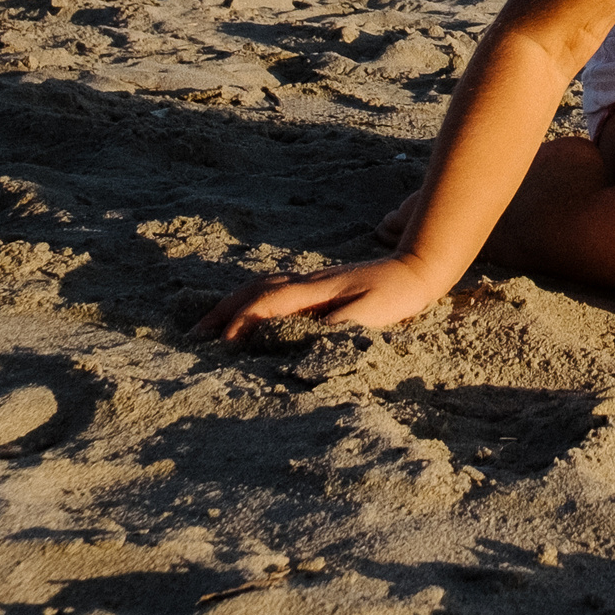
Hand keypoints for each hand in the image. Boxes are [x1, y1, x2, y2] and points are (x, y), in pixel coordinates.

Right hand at [195, 254, 445, 342]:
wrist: (418, 268)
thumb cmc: (396, 296)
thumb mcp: (370, 315)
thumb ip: (338, 326)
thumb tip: (306, 341)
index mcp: (314, 290)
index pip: (267, 304)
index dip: (243, 322)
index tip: (223, 345)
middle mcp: (306, 282)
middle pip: (253, 290)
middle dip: (223, 311)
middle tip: (195, 334)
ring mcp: (311, 281)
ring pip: (260, 286)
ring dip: (233, 304)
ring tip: (212, 325)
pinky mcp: (318, 285)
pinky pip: (274, 289)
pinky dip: (252, 299)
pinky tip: (249, 313)